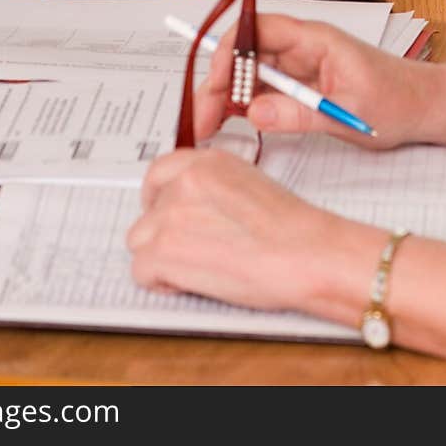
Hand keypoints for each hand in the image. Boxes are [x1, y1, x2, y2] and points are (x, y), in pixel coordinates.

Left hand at [126, 147, 378, 321]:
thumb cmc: (290, 228)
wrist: (305, 254)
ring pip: (140, 240)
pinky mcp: (165, 250)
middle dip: (162, 232)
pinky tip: (190, 283)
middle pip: (148, 209)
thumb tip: (196, 205)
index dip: (159, 198)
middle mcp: (184, 181)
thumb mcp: (250, 183)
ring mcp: (170, 214)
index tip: (165, 213)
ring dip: (160, 257)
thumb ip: (214, 186)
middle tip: (189, 249)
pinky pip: (141, 271)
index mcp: (206, 161)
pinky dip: (161, 283)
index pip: (159, 171)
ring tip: (195, 268)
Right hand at [194, 13, 430, 148]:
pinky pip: (262, 89)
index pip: (259, 29)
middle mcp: (302, 47)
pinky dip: (243, 105)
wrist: (426, 109)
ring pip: (249, 73)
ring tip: (207, 127)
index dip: (231, 51)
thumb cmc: (398, 102)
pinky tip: (229, 124)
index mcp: (315, 40)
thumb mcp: (347, 114)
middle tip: (201, 119)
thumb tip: (252, 113)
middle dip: (219, 82)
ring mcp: (299, 66)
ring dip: (226, 97)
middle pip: (246, 52)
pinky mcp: (300, 85)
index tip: (217, 83)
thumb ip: (299, 114)